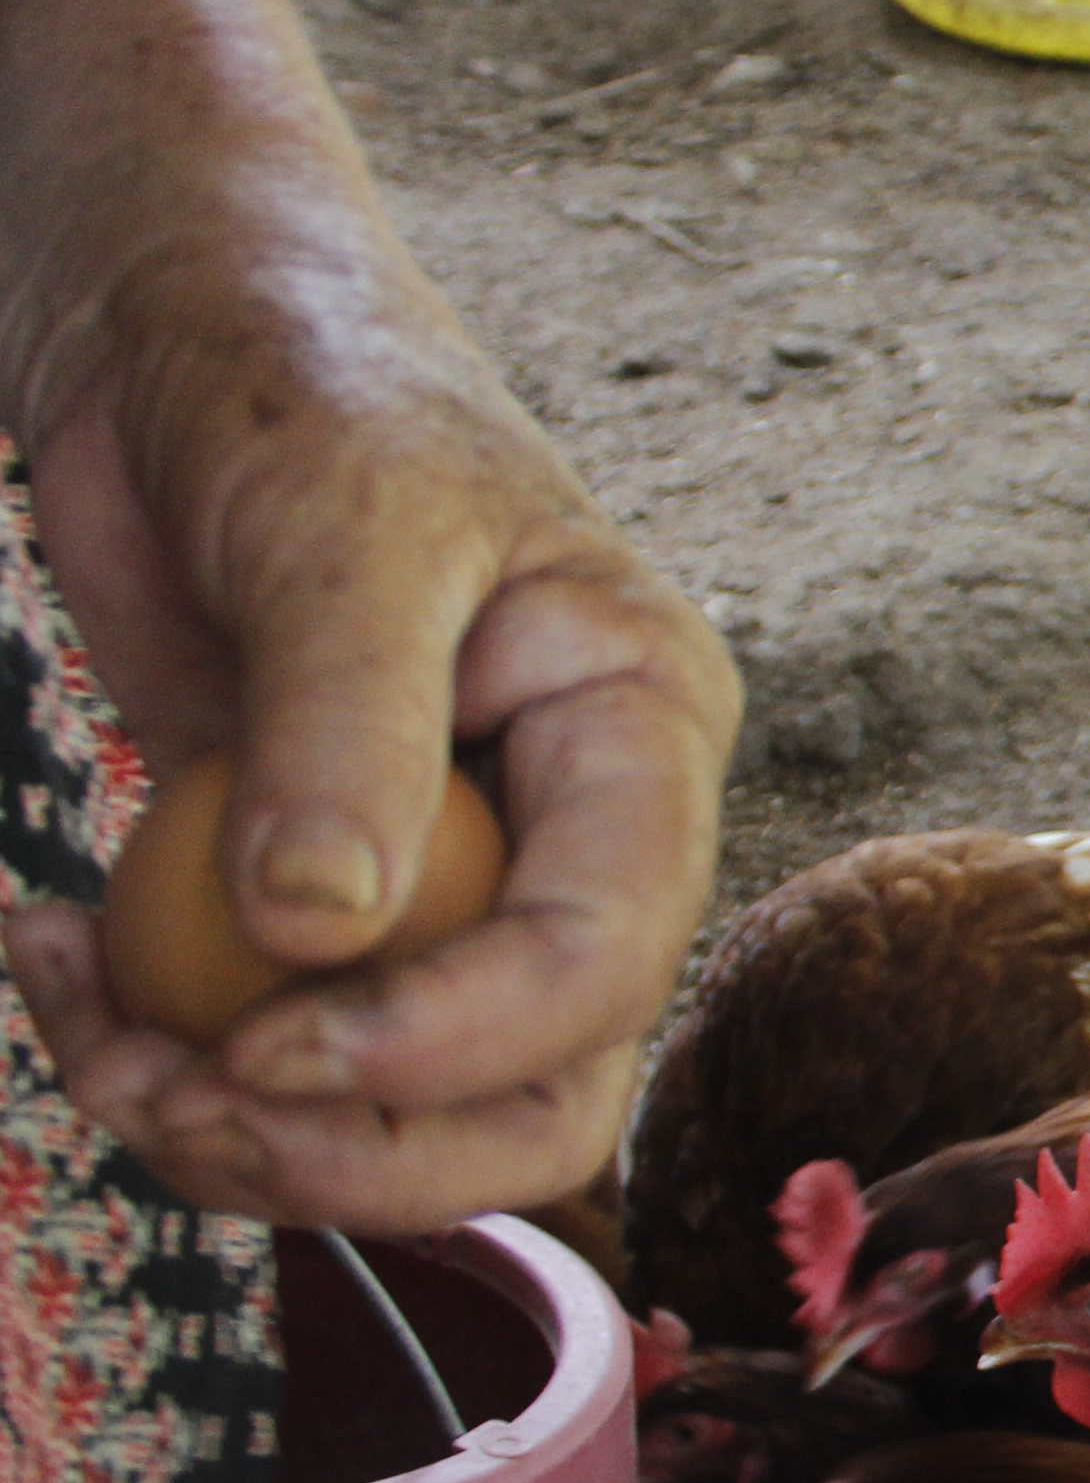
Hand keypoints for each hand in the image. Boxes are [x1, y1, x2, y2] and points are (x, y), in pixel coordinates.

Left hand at [0, 225, 735, 1230]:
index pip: (607, 956)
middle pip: (542, 1095)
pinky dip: (147, 1049)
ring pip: (409, 1116)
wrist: (179, 334)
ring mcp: (449, 887)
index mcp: (638, 742)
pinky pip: (270, 1054)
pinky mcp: (319, 910)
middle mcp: (572, 839)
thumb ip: (345, 726)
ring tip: (98, 1056)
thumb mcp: (341, 530)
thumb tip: (323, 934)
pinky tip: (42, 955)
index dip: (452, 1042)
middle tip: (184, 1107)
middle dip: (361, 1148)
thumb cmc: (303, 385)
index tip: (265, 1052)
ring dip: (247, 1135)